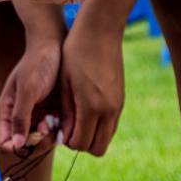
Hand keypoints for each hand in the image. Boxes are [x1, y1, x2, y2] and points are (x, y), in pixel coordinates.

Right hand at [0, 38, 61, 151]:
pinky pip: (57, 132)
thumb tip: (16, 145)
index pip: (5, 141)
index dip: (15, 146)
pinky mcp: (55, 113)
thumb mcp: (28, 90)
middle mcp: (23, 116)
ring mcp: (39, 115)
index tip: (30, 137)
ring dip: (50, 136)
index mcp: (9, 111)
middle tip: (46, 127)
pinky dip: (61, 130)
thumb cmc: (37, 64)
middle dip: (36, 142)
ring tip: (54, 119)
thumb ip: (21, 117)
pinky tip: (64, 118)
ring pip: (43, 141)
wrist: (56, 46)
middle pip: (25, 145)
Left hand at [58, 19, 126, 156]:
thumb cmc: (75, 53)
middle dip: (81, 144)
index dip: (68, 142)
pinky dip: (100, 126)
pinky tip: (87, 111)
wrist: (101, 31)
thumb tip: (66, 136)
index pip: (81, 143)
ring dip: (92, 136)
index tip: (59, 129)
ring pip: (107, 139)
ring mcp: (118, 106)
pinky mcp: (121, 100)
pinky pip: (112, 125)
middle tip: (68, 128)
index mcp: (91, 106)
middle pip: (97, 149)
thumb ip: (66, 113)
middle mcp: (109, 110)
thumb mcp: (64, 84)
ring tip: (76, 119)